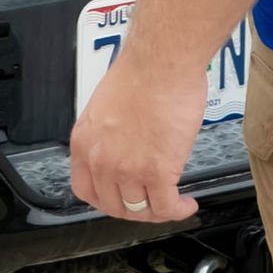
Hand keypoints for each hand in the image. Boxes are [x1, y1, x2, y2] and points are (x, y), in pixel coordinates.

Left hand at [68, 41, 205, 223]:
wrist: (162, 61)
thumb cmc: (143, 70)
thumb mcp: (108, 104)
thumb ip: (110, 132)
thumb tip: (125, 143)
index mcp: (85, 141)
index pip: (85, 190)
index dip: (106, 199)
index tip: (120, 197)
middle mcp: (101, 160)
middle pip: (114, 205)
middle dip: (134, 208)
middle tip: (150, 201)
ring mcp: (128, 169)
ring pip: (141, 210)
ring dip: (158, 211)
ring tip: (173, 203)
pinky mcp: (157, 172)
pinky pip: (167, 207)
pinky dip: (179, 210)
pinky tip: (187, 203)